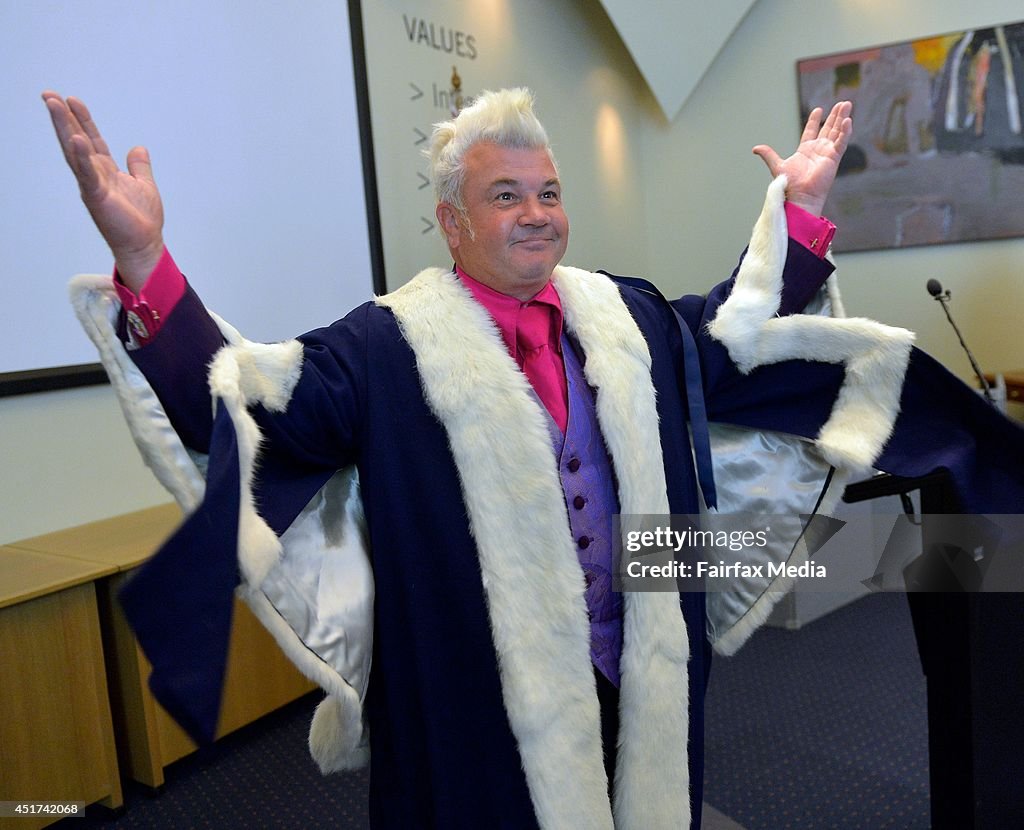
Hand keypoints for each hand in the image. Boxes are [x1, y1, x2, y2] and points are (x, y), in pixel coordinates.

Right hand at [42, 91, 163, 290]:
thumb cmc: (141, 219)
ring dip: (65, 128)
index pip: (92, 139)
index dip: (82, 120)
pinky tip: (75, 140)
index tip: (72, 100)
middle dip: (64, 117)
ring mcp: (93, 184)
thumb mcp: (144, 185)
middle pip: (76, 140)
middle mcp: (95, 174)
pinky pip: (87, 174)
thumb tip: (138, 148)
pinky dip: (81, 157)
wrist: (144, 244)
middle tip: (49, 95)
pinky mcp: (97, 196)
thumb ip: (139, 166)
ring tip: (55, 106)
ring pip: (75, 152)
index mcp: (105, 170)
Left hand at [752, 101, 851, 216]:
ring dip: (842, 118)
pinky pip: (842, 142)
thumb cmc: (790, 184)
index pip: (811, 131)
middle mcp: (818, 150)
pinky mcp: (834, 158)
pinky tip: (848, 120)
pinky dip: (845, 131)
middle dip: (834, 116)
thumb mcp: (777, 165)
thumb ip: (768, 154)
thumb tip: (755, 148)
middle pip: (828, 128)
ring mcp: (827, 153)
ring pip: (837, 132)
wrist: (799, 196)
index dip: (815, 120)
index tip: (818, 110)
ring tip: (847, 104)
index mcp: (805, 150)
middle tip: (842, 103)